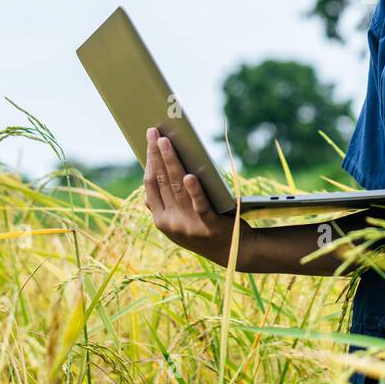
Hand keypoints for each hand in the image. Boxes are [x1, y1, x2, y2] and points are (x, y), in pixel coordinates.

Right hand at [143, 126, 254, 268]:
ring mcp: (189, 225)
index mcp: (161, 220)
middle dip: (157, 155)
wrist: (235, 251)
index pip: (150, 185)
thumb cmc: (206, 227)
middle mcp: (171, 223)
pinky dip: (195, 190)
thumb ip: (167, 201)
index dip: (149, 160)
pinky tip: (190, 176)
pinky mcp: (209, 226)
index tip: (150, 139)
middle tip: (155, 132)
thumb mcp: (180, 219)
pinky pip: (200, 205)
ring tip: (167, 142)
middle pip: (162, 182)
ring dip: (171, 162)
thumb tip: (157, 168)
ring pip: (177, 187)